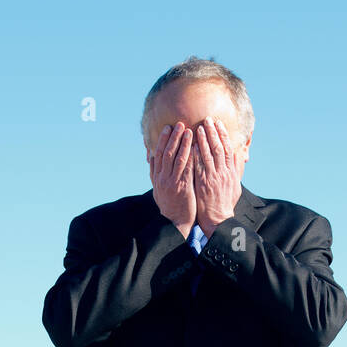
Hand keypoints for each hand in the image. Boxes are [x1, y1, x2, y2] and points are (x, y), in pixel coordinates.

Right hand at [149, 123, 194, 238]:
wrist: (174, 222)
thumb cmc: (170, 205)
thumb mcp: (158, 188)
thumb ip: (155, 172)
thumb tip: (151, 157)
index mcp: (157, 177)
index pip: (159, 154)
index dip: (163, 140)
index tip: (167, 128)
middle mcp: (163, 178)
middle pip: (167, 153)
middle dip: (173, 137)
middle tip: (178, 124)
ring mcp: (172, 183)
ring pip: (176, 159)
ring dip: (182, 144)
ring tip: (188, 131)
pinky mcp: (183, 188)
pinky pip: (186, 169)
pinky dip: (190, 157)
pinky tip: (195, 148)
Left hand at [192, 117, 241, 237]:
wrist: (219, 219)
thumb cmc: (226, 203)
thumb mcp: (236, 185)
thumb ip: (237, 168)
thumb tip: (240, 154)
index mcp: (231, 172)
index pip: (228, 148)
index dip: (223, 134)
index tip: (218, 123)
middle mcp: (223, 173)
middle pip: (218, 148)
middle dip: (213, 133)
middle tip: (207, 120)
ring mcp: (213, 178)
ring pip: (208, 155)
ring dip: (203, 141)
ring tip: (198, 128)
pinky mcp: (203, 184)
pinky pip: (198, 166)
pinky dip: (195, 155)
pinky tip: (191, 146)